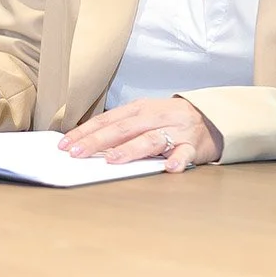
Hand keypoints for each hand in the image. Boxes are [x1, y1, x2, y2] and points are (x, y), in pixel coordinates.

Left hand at [58, 96, 222, 171]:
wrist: (211, 117)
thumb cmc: (170, 119)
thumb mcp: (144, 116)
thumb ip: (120, 127)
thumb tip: (88, 142)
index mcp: (140, 109)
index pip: (107, 120)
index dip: (85, 132)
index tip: (64, 144)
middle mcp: (155, 117)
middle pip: (122, 129)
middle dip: (97, 141)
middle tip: (76, 153)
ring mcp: (175, 131)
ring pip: (150, 139)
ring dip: (130, 150)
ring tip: (111, 159)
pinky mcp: (193, 146)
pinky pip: (185, 153)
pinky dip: (177, 160)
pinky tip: (169, 167)